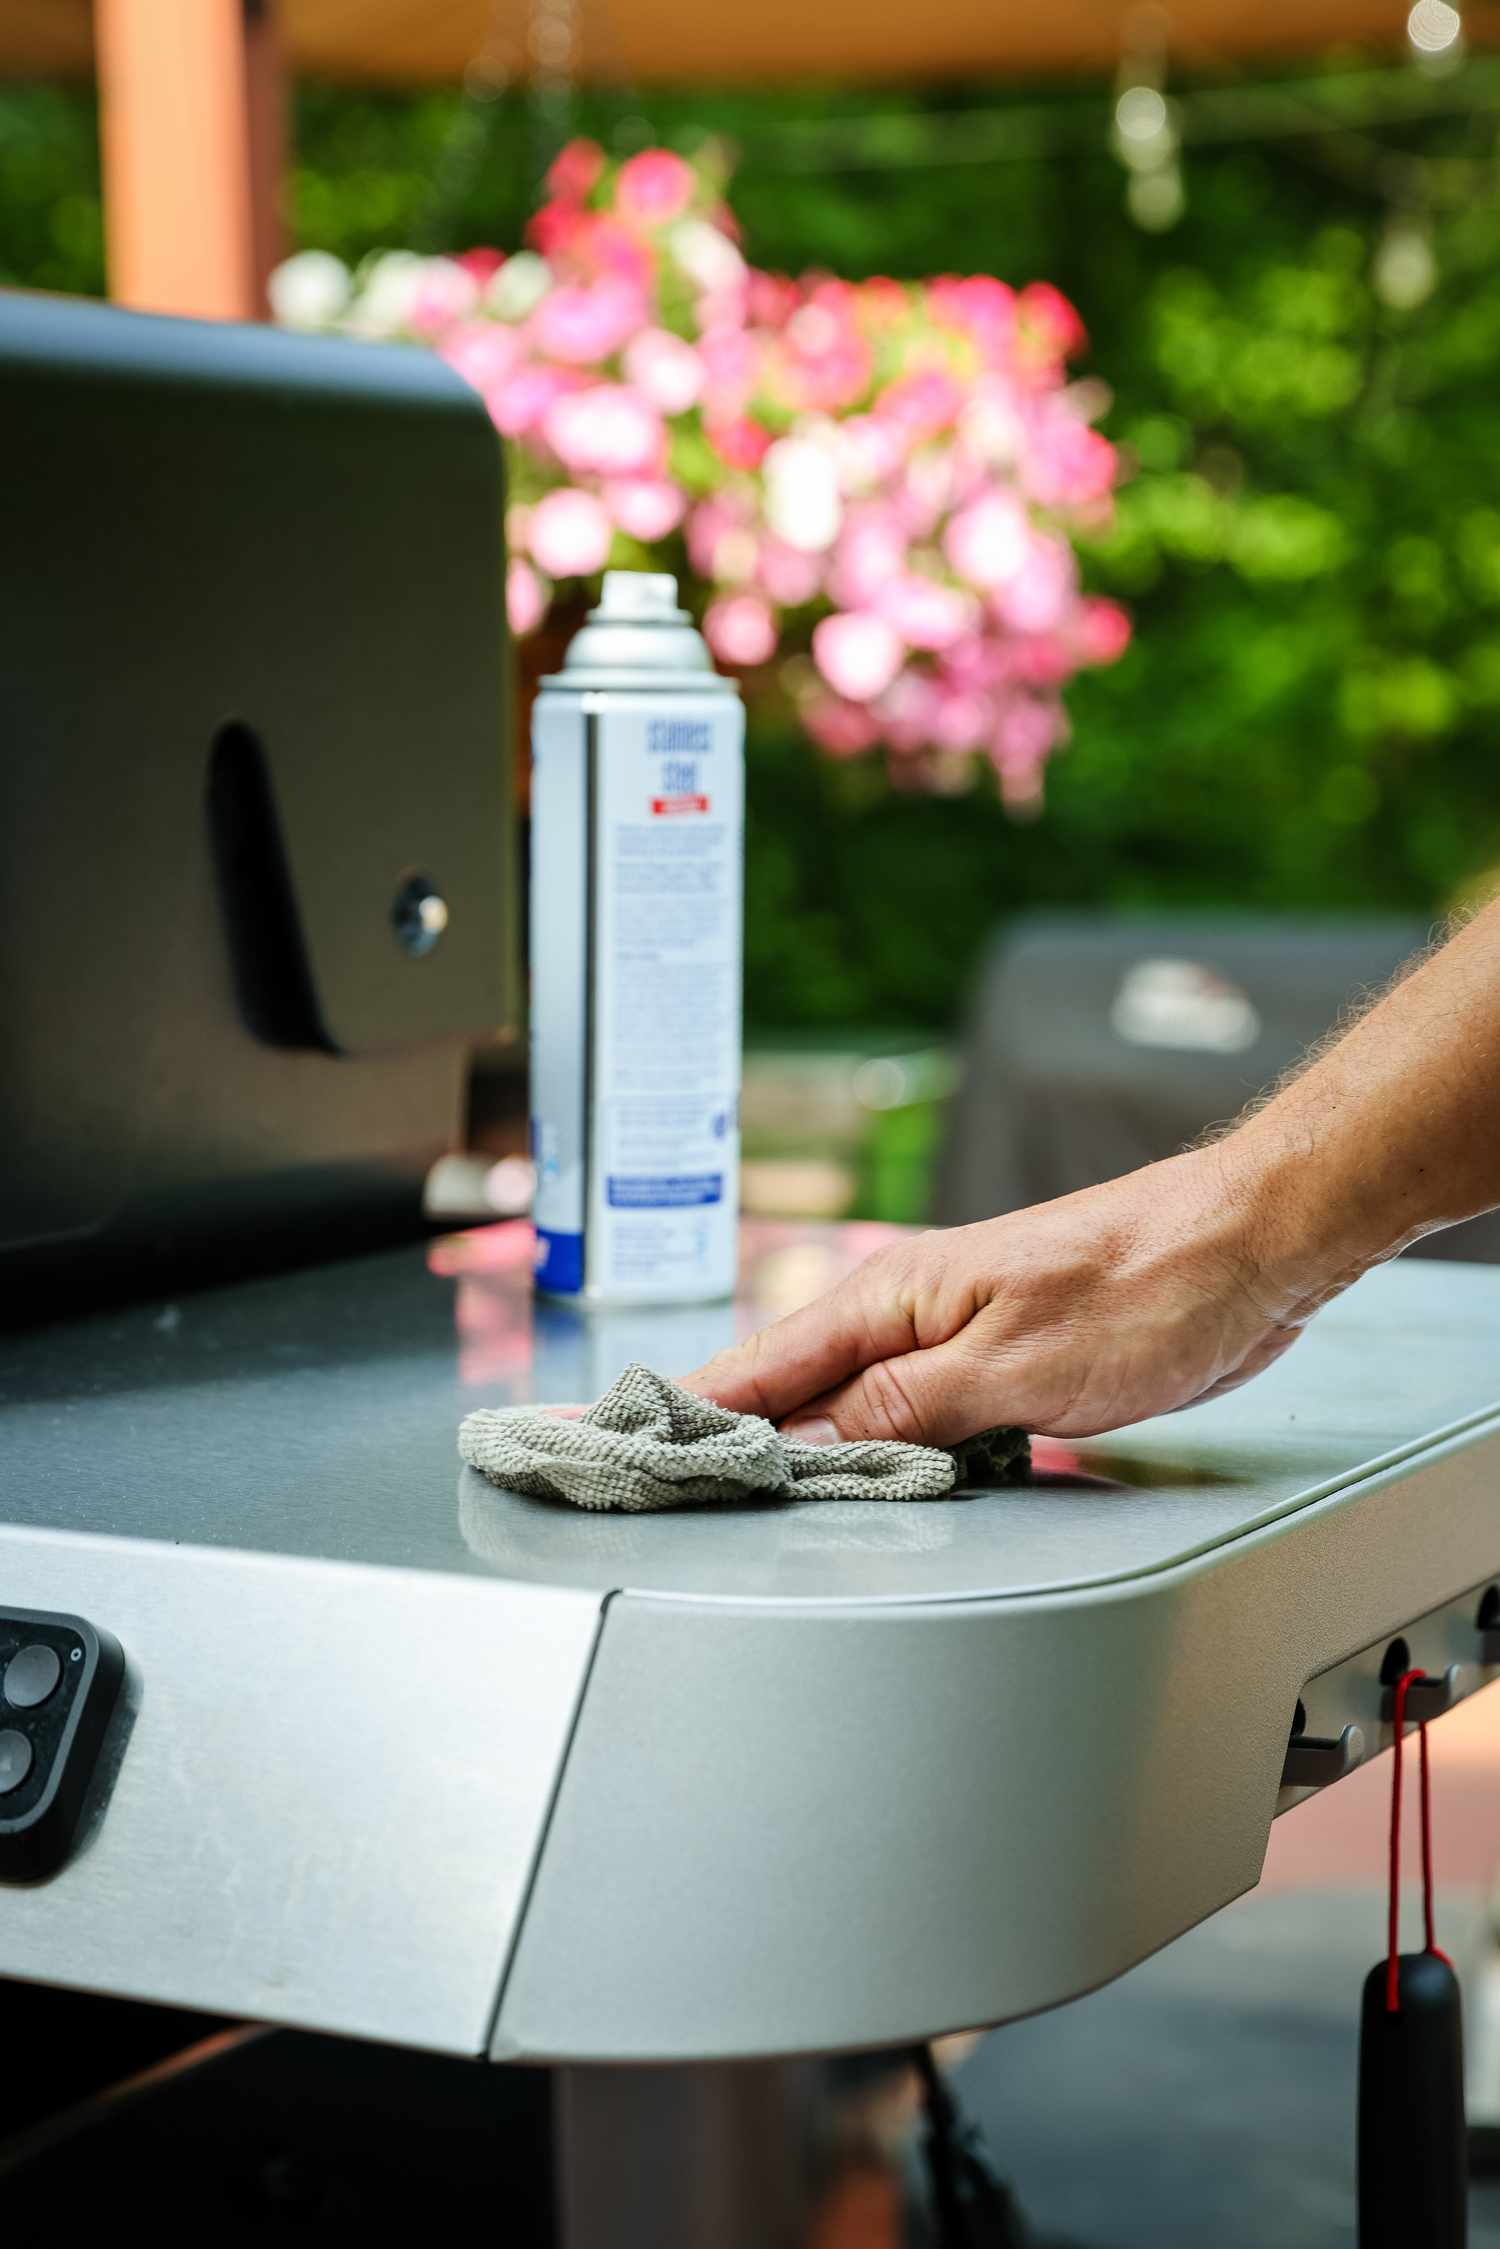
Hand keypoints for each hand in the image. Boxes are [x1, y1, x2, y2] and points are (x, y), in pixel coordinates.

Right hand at [683, 1142, 1318, 1445]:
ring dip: (790, 1451)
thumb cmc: (1148, 1282)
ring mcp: (952, 1340)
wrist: (1249, 1246)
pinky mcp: (999, 1366)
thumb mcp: (1014, 1362)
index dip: (679, 1409)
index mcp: (895, 1298)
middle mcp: (911, 1315)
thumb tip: (809, 1445)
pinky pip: (907, 1419)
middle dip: (714, 1437)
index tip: (598, 1438)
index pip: (758, 1367)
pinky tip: (848, 1482)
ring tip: (715, 1493)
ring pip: (846, 1409)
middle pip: (787, 1390)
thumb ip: (906, 1408)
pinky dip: (866, 1452)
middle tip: (636, 1485)